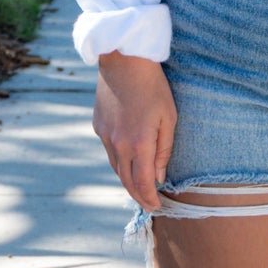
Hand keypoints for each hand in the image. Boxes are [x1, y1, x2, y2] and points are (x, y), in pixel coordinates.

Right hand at [93, 53, 176, 208]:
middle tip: (149, 204)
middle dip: (138, 196)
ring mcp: (105, 135)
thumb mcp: (169, 117)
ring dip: (128, 180)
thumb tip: (159, 177)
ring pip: (116, 167)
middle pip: (126, 181)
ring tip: (140, 186)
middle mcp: (118, 145)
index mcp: (138, 144)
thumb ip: (164, 150)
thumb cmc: (153, 86)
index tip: (157, 207)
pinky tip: (128, 160)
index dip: (149, 199)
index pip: (142, 184)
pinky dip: (119, 161)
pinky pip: (109, 150)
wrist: (124, 60)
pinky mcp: (98, 125)